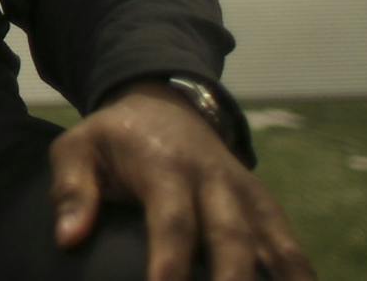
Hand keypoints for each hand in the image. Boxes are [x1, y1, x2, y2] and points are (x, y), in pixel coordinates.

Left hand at [48, 83, 311, 280]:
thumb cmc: (114, 137)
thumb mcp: (77, 147)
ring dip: (279, 280)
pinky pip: (288, 244)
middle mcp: (213, 180)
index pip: (172, 222)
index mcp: (164, 165)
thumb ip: (70, 189)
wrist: (165, 103)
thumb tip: (68, 238)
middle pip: (231, 237)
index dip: (170, 263)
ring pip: (272, 243)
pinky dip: (298, 273)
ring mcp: (245, 192)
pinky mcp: (264, 204)